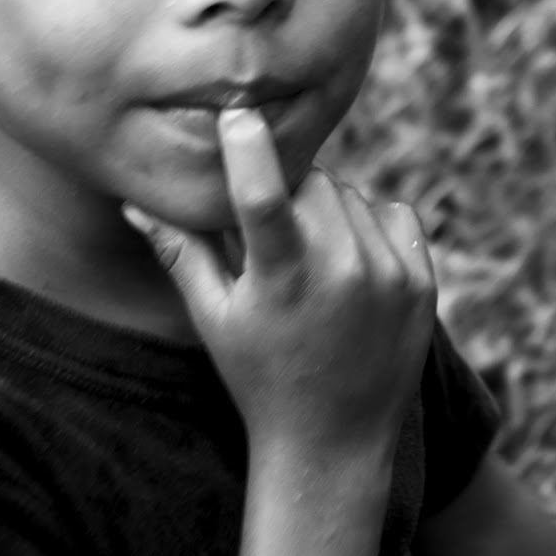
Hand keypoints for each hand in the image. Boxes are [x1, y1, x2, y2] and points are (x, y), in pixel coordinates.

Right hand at [124, 107, 436, 453]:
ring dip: (326, 207)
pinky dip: (369, 224)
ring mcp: (389, 276)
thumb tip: (133, 199)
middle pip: (310, 181)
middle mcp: (343, 270)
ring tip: (309, 256)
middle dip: (288, 190)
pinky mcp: (422, 283)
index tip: (238, 110)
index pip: (263, 194)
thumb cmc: (259, 378)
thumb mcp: (213, 318)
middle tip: (272, 230)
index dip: (248, 146)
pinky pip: (393, 213)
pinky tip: (349, 262)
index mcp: (284, 278)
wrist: (334, 445)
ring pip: (350, 194)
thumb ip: (180, 252)